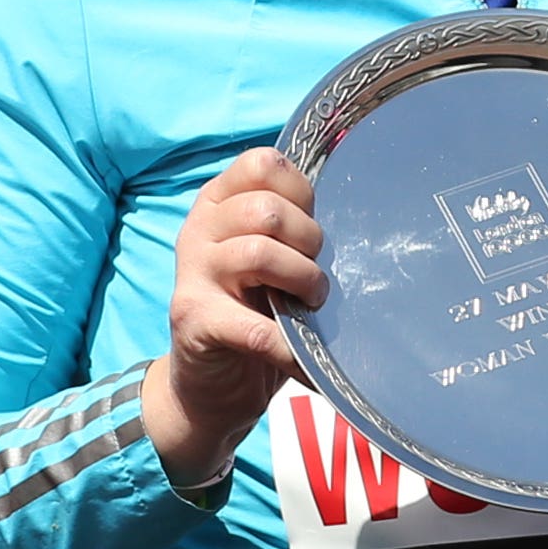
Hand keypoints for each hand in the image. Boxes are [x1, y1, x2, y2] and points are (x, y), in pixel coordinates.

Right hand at [140, 150, 321, 491]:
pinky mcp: (193, 319)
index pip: (262, 164)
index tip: (312, 230)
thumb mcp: (268, 258)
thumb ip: (289, 228)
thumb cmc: (253, 312)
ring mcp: (192, 273)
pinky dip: (289, 347)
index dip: (301, 192)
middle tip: (316, 278)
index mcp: (218, 202)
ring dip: (302, 281)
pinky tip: (304, 360)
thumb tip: (355, 207)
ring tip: (310, 305)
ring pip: (259, 252)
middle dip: (308, 242)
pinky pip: (253, 326)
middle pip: (266, 209)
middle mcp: (199, 228)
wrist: (209, 385)